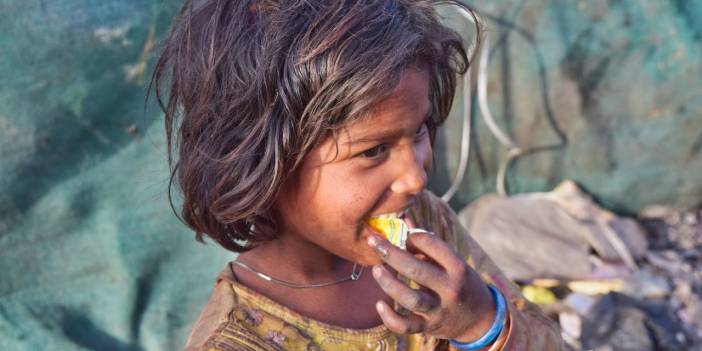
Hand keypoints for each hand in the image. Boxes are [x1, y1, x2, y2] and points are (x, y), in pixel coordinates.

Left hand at [367, 229, 495, 341]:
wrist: (480, 319)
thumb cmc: (460, 282)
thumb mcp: (452, 262)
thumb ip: (427, 243)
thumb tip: (403, 219)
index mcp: (457, 267)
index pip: (433, 245)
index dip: (413, 236)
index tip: (402, 234)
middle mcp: (449, 289)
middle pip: (416, 270)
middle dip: (391, 254)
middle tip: (373, 242)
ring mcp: (439, 310)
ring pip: (410, 298)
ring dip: (389, 283)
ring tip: (376, 269)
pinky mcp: (428, 327)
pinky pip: (406, 326)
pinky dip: (390, 318)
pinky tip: (379, 304)